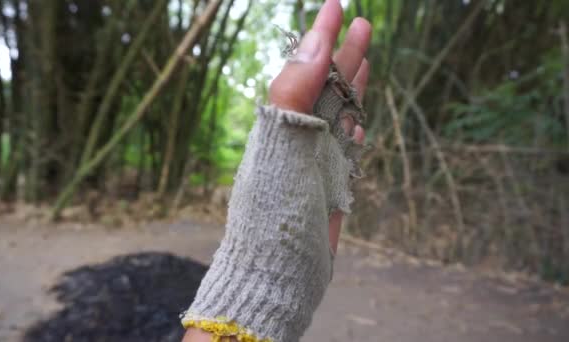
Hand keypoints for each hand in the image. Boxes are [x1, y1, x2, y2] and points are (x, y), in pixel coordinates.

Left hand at [269, 0, 371, 253]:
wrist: (276, 272)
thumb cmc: (273, 211)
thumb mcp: (283, 144)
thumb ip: (294, 92)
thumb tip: (314, 40)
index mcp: (284, 123)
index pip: (306, 68)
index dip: (321, 36)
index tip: (336, 5)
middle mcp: (300, 137)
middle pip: (327, 86)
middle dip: (343, 54)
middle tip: (363, 22)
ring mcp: (315, 161)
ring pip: (339, 113)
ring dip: (352, 84)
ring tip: (365, 57)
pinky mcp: (329, 186)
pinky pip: (345, 147)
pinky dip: (354, 126)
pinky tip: (359, 115)